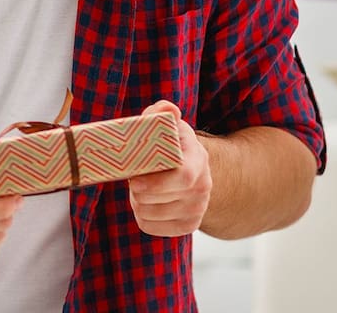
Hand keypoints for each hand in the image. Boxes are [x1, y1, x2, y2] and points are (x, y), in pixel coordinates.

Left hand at [127, 100, 210, 236]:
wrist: (188, 169)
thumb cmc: (169, 143)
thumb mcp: (167, 124)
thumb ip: (162, 112)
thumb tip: (168, 109)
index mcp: (198, 160)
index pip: (183, 177)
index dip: (156, 184)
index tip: (134, 181)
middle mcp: (203, 187)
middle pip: (159, 200)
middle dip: (138, 191)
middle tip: (133, 179)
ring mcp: (197, 210)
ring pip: (150, 214)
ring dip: (137, 202)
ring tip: (141, 188)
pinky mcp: (187, 226)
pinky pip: (151, 227)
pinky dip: (142, 216)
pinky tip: (147, 202)